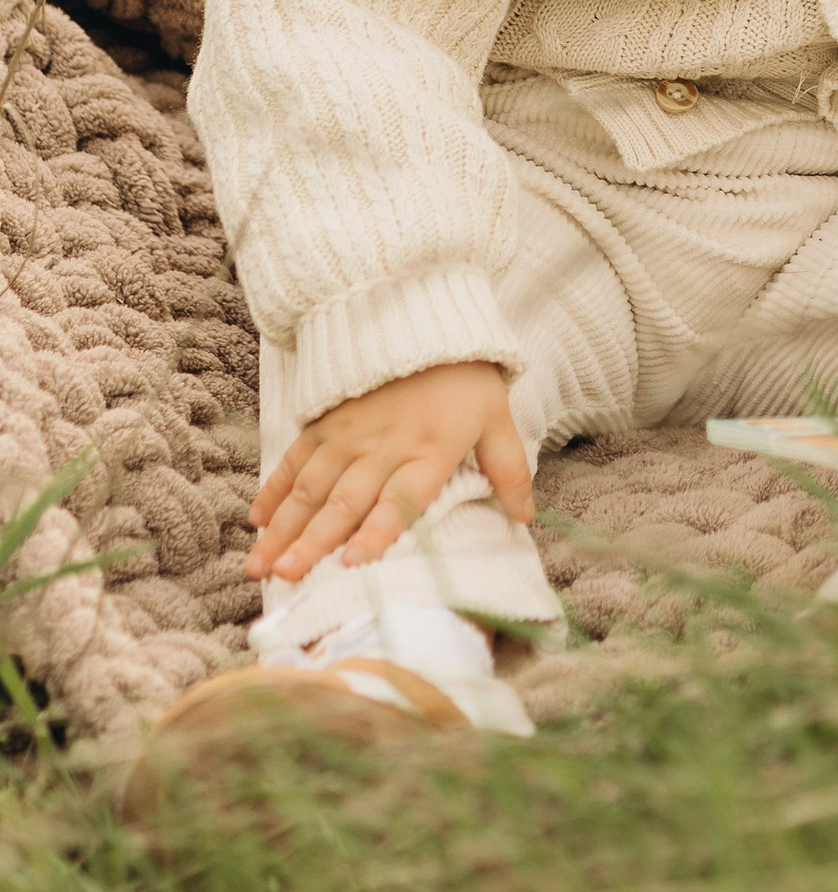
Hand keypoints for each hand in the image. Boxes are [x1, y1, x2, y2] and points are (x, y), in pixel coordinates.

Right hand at [247, 358, 533, 583]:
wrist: (426, 315)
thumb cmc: (465, 375)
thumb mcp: (497, 418)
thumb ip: (508, 469)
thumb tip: (525, 518)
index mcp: (428, 452)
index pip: (400, 500)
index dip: (375, 533)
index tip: (350, 565)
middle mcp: (383, 449)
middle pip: (344, 501)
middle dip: (311, 542)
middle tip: (283, 576)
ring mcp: (348, 434)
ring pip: (310, 488)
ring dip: (283, 528)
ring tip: (258, 564)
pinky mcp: (326, 419)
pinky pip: (295, 458)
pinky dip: (274, 489)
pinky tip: (257, 520)